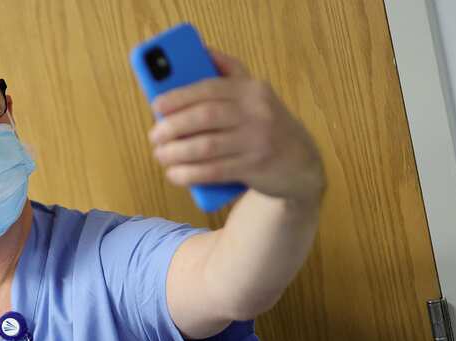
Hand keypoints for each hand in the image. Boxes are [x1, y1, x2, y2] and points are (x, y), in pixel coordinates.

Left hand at [148, 49, 324, 204]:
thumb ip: (229, 72)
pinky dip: (190, 174)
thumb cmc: (264, 124)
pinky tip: (175, 174)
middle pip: (204, 116)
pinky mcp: (255, 167)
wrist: (300, 161)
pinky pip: (214, 171)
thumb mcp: (254, 94)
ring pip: (206, 146)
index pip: (209, 88)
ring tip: (160, 155)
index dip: (179, 97)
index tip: (156, 106)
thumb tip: (200, 51)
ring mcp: (257, 140)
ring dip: (176, 153)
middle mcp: (257, 112)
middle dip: (173, 127)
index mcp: (251, 89)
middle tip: (154, 136)